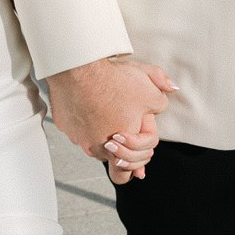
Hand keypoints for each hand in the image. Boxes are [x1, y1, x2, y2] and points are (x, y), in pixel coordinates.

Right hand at [47, 54, 177, 174]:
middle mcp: (96, 149)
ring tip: (108, 108)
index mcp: (120, 148)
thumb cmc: (113, 83)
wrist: (80, 68)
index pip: (135, 165)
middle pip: (114, 156)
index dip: (144, 149)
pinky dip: (84, 118)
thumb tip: (169, 91)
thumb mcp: (151, 91)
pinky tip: (89, 102)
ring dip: (102, 131)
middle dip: (123, 145)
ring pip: (93, 141)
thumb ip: (162, 100)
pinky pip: (77, 126)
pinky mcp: (64, 125)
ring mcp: (77, 138)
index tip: (140, 134)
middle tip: (125, 127)